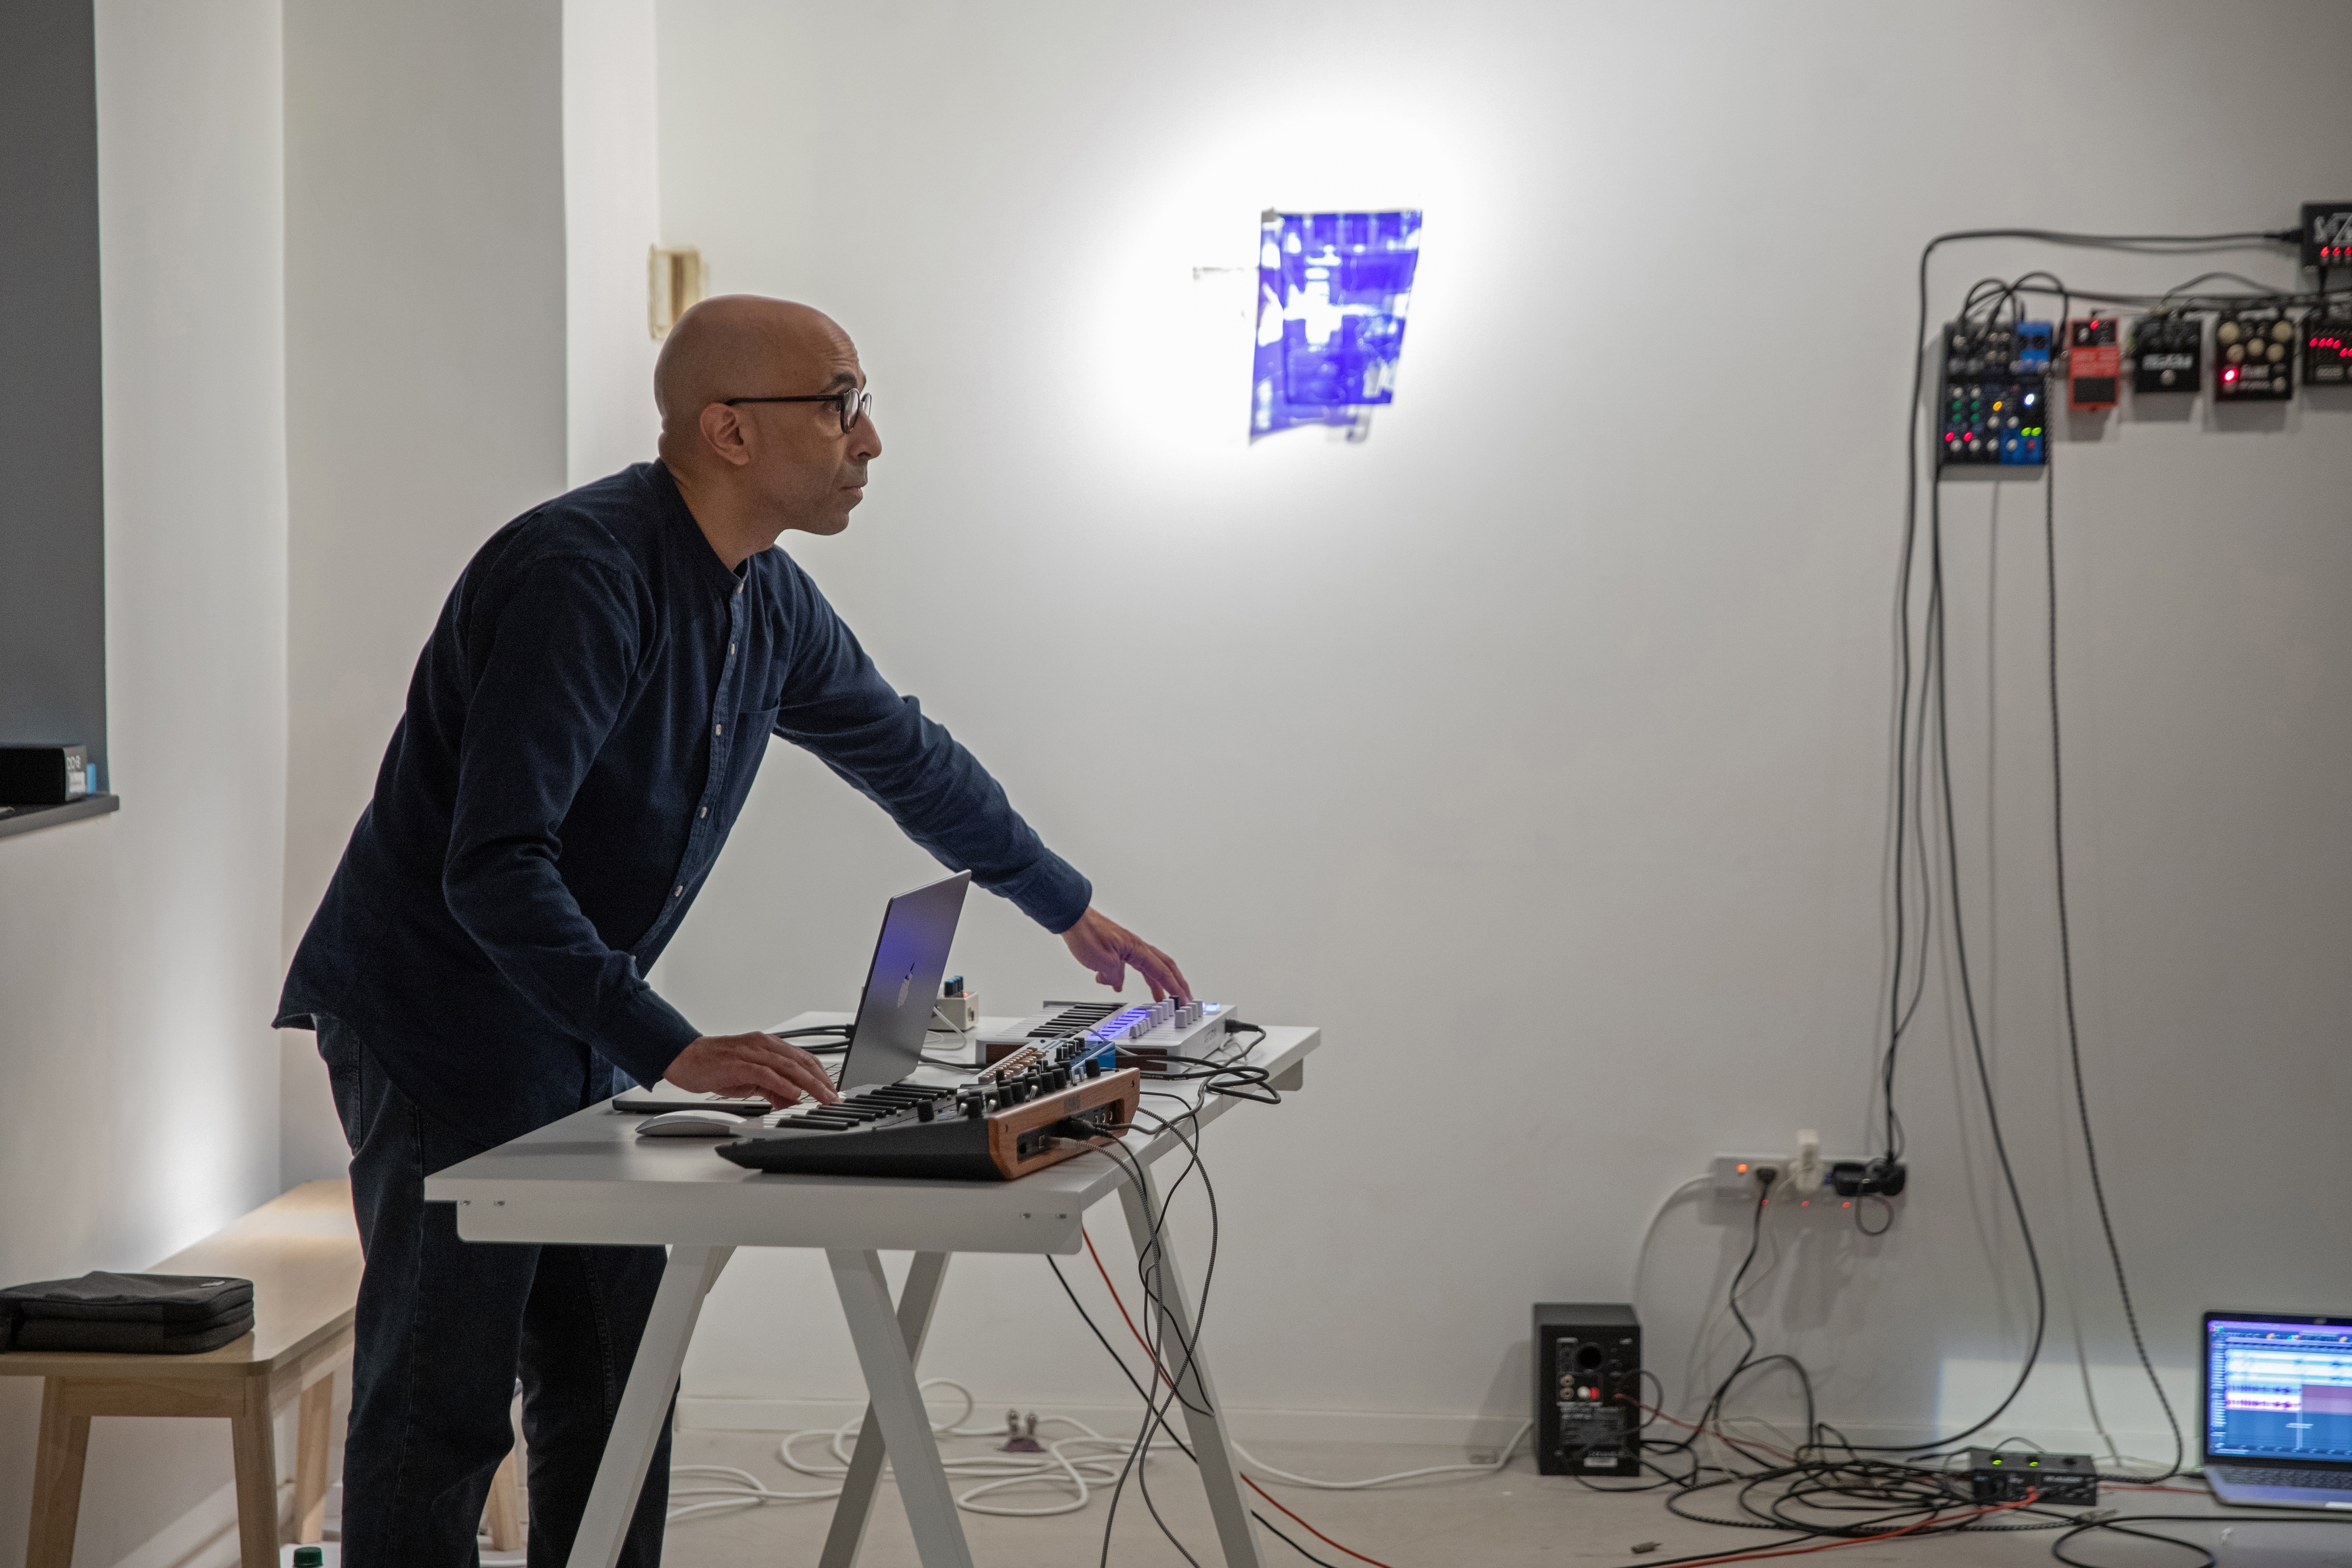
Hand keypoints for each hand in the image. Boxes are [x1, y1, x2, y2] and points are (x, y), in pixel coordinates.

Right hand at [665, 1031, 839, 1107]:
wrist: (685, 1058)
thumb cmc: (716, 1066)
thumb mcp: (750, 1079)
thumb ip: (772, 1088)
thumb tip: (790, 1101)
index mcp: (769, 1046)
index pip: (803, 1058)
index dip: (821, 1075)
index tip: (833, 1090)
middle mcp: (764, 1045)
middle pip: (802, 1061)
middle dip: (822, 1081)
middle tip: (834, 1098)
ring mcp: (753, 1052)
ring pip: (789, 1066)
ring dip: (810, 1084)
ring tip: (822, 1098)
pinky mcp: (740, 1063)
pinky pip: (767, 1073)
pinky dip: (783, 1084)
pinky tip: (794, 1094)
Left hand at [1060, 906, 1190, 1001]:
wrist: (1073, 918)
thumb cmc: (1087, 933)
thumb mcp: (1103, 962)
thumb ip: (1115, 977)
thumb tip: (1116, 984)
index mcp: (1137, 949)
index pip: (1162, 971)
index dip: (1175, 987)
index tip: (1184, 999)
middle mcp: (1136, 947)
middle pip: (1163, 966)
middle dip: (1176, 983)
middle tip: (1185, 997)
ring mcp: (1127, 947)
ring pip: (1148, 967)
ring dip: (1156, 983)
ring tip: (1161, 998)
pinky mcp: (1117, 948)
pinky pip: (1130, 965)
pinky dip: (1130, 977)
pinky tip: (1120, 985)